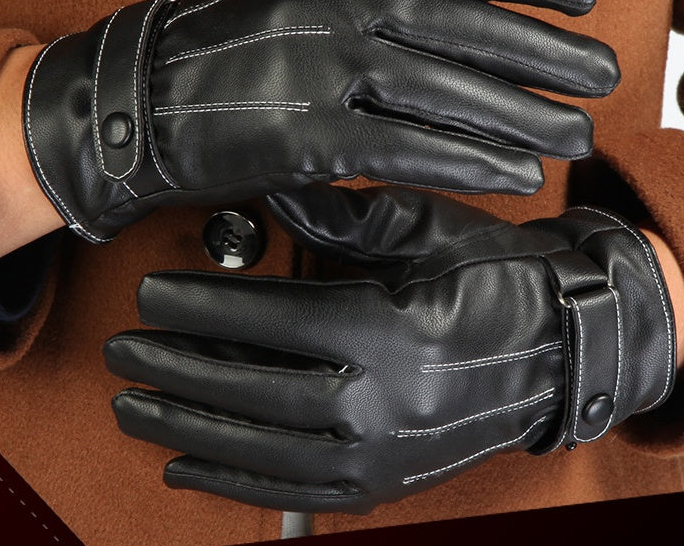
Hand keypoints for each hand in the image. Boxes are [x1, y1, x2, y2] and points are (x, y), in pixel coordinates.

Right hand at [23, 0, 617, 241]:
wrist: (137, 93)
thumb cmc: (221, 42)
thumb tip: (457, 16)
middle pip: (467, 25)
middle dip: (546, 52)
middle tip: (601, 74)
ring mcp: (320, 66)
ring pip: (447, 91)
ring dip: (521, 116)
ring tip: (571, 133)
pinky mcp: (305, 136)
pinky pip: (407, 150)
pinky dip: (467, 162)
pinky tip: (512, 172)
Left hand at [103, 185, 674, 513]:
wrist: (561, 345)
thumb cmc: (495, 275)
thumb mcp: (424, 229)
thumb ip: (339, 216)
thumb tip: (270, 189)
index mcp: (391, 331)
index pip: (271, 321)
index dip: (201, 308)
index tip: (150, 294)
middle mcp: (383, 404)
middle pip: (253, 391)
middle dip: (177, 368)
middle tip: (122, 351)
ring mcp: (384, 454)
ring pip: (261, 450)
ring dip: (187, 427)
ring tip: (134, 407)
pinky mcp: (387, 482)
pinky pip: (294, 493)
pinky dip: (232, 482)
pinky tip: (186, 466)